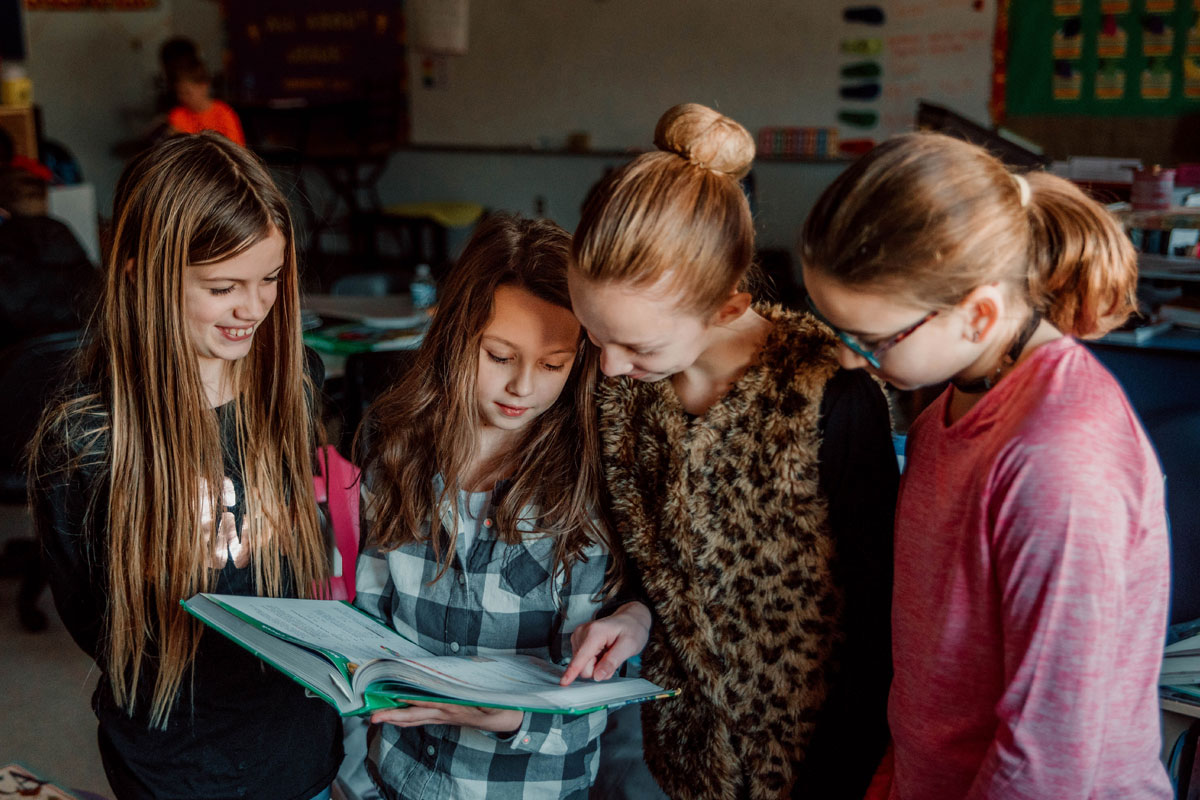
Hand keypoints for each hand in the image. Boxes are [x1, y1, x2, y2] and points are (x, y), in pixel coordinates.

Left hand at [370, 700, 522, 733]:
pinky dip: (404, 718)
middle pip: (413, 716)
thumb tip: (475, 683)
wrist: (500, 718)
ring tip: (375, 717)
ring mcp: (440, 717)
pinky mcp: (441, 717)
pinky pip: (418, 719)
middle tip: (372, 717)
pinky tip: (394, 716)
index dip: (410, 700)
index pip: (427, 703)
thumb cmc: (494, 702)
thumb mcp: (490, 695)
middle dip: (391, 716)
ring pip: (412, 720)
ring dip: (393, 719)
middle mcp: (443, 712)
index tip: (393, 695)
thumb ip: (479, 691)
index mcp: (452, 705)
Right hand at [560, 601, 650, 685]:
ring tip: (608, 652)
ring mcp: (579, 636)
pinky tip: (602, 651)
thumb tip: (598, 676)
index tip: (563, 682)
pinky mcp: (578, 641)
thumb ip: (612, 662)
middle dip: (597, 668)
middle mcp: (582, 632)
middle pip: (583, 666)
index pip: (581, 657)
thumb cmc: (631, 629)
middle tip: (612, 657)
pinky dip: (594, 661)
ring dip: (597, 665)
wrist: (630, 620)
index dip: (572, 671)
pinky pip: (583, 662)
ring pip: (582, 666)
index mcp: (595, 632)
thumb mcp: (629, 646)